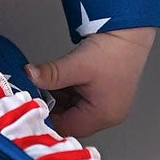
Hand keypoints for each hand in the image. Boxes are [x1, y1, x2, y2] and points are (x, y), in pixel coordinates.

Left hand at [25, 26, 156, 138]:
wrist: (129, 32)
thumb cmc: (113, 50)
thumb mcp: (77, 64)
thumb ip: (51, 74)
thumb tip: (30, 76)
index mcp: (104, 115)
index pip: (67, 128)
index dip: (47, 117)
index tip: (31, 104)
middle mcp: (108, 115)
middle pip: (70, 121)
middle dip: (51, 107)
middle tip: (35, 92)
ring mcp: (107, 105)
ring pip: (73, 110)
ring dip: (58, 98)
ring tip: (45, 84)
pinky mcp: (104, 95)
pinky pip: (79, 100)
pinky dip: (66, 92)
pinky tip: (57, 80)